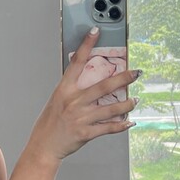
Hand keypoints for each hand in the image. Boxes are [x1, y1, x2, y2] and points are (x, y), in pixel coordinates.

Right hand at [27, 27, 140, 161]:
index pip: (76, 63)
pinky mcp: (85, 133)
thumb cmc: (49, 124)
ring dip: (127, 104)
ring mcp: (80, 118)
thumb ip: (72, 91)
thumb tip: (90, 81)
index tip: (96, 32)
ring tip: (135, 99)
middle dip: (123, 78)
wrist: (43, 147)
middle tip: (136, 72)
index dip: (86, 45)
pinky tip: (129, 122)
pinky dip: (120, 126)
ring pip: (110, 109)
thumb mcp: (56, 101)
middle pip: (103, 86)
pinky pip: (107, 128)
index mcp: (64, 91)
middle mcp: (73, 102)